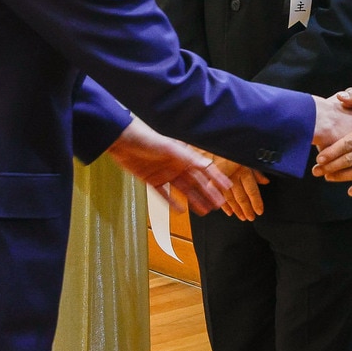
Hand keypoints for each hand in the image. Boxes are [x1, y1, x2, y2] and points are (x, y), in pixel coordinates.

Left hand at [105, 117, 230, 214]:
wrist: (123, 142)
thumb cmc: (148, 139)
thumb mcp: (171, 148)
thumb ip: (189, 157)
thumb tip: (207, 165)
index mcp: (184, 156)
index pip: (205, 169)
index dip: (217, 178)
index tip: (228, 187)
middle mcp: (177, 165)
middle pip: (197, 182)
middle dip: (209, 193)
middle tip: (219, 204)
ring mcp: (165, 174)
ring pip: (184, 190)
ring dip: (195, 200)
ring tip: (205, 211)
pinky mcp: (152, 180)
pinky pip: (165, 194)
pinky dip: (173, 203)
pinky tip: (181, 211)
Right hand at [204, 153, 268, 220]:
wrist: (214, 142)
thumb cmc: (235, 149)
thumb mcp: (248, 157)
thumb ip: (256, 171)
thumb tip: (266, 182)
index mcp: (244, 169)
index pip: (252, 190)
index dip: (256, 202)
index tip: (259, 212)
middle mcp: (233, 175)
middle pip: (241, 197)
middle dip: (246, 209)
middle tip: (250, 218)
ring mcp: (221, 179)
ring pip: (230, 198)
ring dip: (236, 209)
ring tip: (241, 217)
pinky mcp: (212, 180)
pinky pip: (219, 195)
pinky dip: (224, 205)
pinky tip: (228, 212)